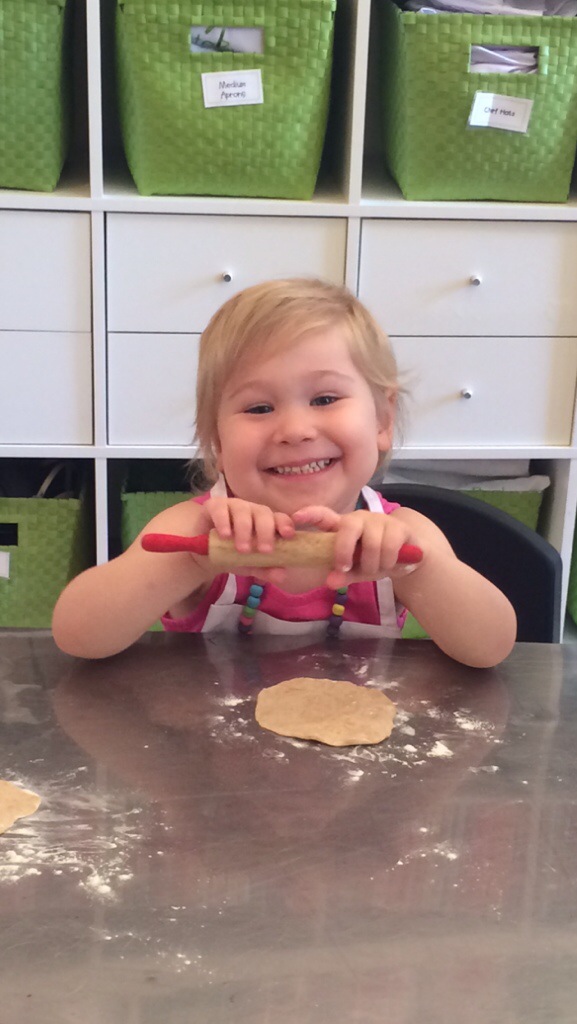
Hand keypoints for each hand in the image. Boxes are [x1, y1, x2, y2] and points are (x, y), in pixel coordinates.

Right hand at [198, 496, 295, 584]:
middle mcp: (252, 510)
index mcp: (266, 522)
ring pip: (243, 510)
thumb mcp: (250, 566)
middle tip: (264, 551)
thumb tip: (281, 575)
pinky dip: (223, 521)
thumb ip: (265, 569)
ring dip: (244, 529)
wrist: (206, 556)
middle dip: (265, 531)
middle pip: (263, 513)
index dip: (285, 524)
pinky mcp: (214, 506)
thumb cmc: (233, 556)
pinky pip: (220, 509)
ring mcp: (233, 506)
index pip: (280, 518)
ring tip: (243, 549)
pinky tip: (225, 535)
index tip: (288, 535)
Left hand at [292, 505, 420, 588]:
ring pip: (371, 543)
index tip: (295, 517)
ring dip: (372, 564)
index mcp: (343, 527)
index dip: (310, 514)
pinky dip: (388, 562)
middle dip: (344, 550)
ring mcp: (379, 520)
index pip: (323, 515)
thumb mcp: (356, 570)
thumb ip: (343, 575)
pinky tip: (390, 564)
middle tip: (345, 567)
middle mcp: (359, 518)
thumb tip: (329, 582)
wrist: (409, 557)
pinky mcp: (398, 526)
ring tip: (375, 569)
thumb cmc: (375, 560)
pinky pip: (390, 546)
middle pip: (348, 527)